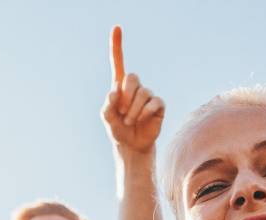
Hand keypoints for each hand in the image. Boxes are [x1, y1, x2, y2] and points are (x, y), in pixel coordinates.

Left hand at [101, 26, 165, 155]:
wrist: (131, 145)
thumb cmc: (117, 129)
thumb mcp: (106, 117)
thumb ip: (107, 104)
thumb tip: (115, 90)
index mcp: (120, 86)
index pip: (118, 62)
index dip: (117, 45)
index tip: (116, 27)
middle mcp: (135, 88)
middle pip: (132, 78)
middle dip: (126, 96)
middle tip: (121, 112)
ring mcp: (148, 96)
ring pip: (143, 93)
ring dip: (133, 110)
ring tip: (129, 121)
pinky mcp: (159, 105)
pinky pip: (154, 102)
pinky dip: (145, 112)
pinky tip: (142, 120)